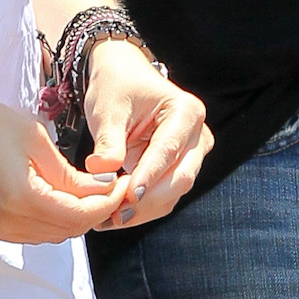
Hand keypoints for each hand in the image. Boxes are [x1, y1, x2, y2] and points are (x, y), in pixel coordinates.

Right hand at [0, 75, 126, 244]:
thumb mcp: (35, 140)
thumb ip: (69, 174)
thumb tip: (101, 192)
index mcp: (21, 199)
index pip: (80, 216)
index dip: (107, 203)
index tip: (123, 185)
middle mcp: (4, 223)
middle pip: (66, 232)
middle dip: (93, 212)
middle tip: (108, 188)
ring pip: (47, 236)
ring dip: (70, 218)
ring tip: (83, 190)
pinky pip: (25, 233)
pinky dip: (45, 220)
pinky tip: (52, 196)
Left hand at [82, 39, 212, 226]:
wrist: (121, 79)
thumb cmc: (117, 87)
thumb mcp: (108, 110)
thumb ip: (108, 142)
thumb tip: (101, 172)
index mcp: (186, 111)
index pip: (168, 151)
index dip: (148, 176)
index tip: (128, 196)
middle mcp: (197, 134)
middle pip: (179, 178)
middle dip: (147, 200)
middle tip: (114, 215)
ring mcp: (191, 154)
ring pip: (173, 192)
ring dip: (143, 209)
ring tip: (109, 219)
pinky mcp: (178, 169)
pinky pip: (164, 195)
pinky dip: (142, 208)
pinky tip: (115, 215)